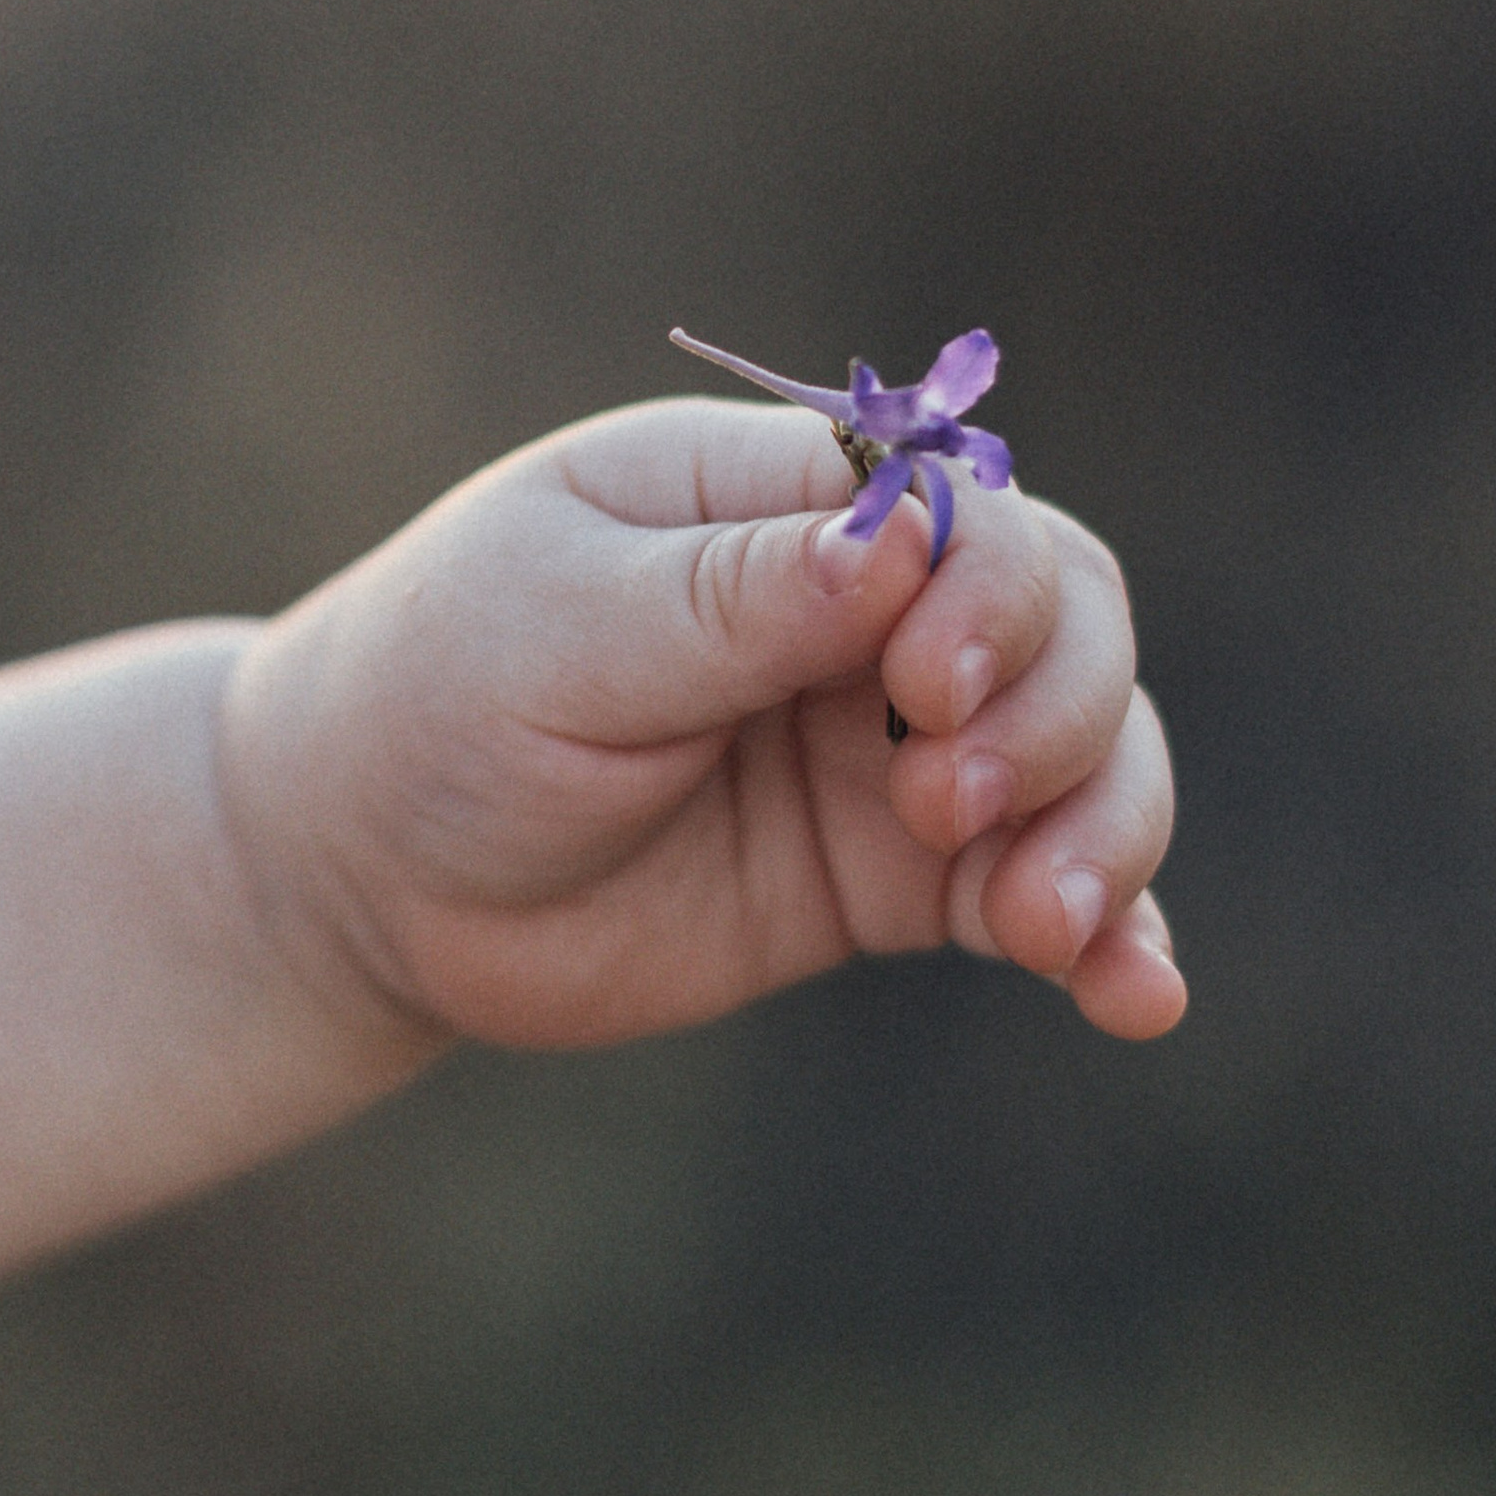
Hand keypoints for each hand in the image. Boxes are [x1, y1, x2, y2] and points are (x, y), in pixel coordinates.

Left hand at [221, 395, 1182, 1058]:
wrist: (357, 872)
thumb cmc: (433, 700)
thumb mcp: (558, 632)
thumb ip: (729, 598)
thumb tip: (898, 544)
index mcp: (780, 497)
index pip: (970, 510)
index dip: (992, 594)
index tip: (919, 689)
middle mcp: (863, 606)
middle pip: (1068, 618)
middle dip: (1059, 709)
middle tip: (944, 802)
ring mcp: (885, 741)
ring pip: (1087, 751)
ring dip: (1107, 827)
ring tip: (1043, 927)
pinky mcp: (889, 876)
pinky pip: (1036, 889)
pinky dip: (1109, 933)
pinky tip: (1138, 997)